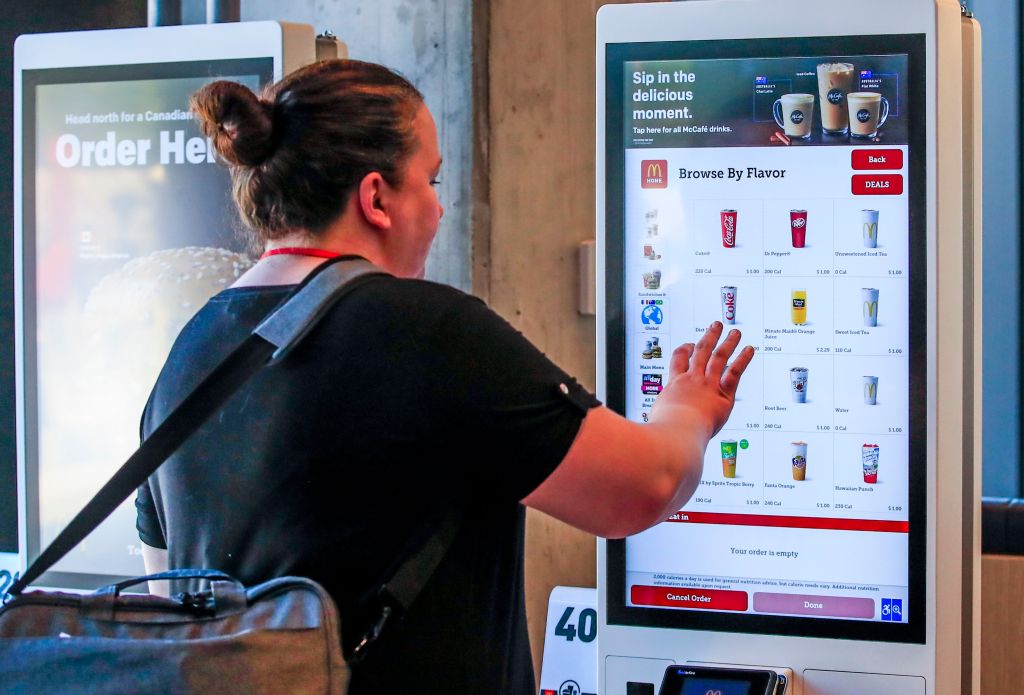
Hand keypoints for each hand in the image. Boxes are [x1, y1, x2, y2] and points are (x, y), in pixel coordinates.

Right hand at [649, 322, 754, 437]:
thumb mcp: (656, 418)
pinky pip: (734, 371)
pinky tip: (749, 349)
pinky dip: (743, 359)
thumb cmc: (664, 432)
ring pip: (718, 356)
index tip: (688, 345)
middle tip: (715, 326)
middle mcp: (691, 380)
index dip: (684, 350)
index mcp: (674, 385)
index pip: (678, 360)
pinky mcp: (721, 393)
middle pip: (700, 351)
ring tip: (734, 332)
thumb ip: (659, 417)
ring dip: (728, 342)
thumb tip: (653, 428)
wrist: (676, 433)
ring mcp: (707, 384)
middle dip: (709, 337)